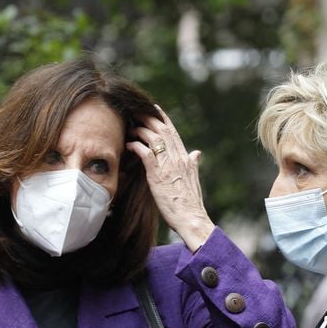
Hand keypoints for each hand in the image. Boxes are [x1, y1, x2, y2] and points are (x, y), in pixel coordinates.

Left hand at [126, 106, 214, 251]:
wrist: (192, 218)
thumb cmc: (190, 203)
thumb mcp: (194, 179)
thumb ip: (193, 164)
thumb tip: (197, 153)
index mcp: (185, 158)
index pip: (173, 132)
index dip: (163, 119)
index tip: (155, 109)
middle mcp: (178, 158)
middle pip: (162, 130)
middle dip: (149, 118)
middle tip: (136, 111)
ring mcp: (168, 166)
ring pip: (154, 138)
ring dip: (141, 130)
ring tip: (131, 127)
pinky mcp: (158, 175)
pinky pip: (146, 153)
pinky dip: (137, 146)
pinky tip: (129, 145)